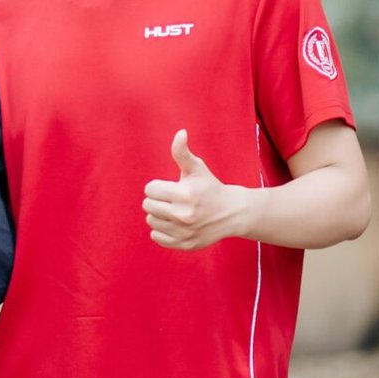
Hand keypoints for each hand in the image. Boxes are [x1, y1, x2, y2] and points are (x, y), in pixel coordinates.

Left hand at [142, 130, 244, 252]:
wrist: (231, 213)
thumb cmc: (210, 187)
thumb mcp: (197, 168)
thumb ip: (182, 152)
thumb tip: (180, 133)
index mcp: (185, 194)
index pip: (150, 189)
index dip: (159, 186)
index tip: (171, 187)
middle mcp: (184, 215)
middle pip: (147, 205)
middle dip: (157, 199)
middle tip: (171, 199)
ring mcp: (184, 232)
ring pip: (151, 220)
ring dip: (159, 214)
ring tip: (173, 211)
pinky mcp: (184, 244)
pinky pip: (156, 236)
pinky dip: (162, 230)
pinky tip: (174, 223)